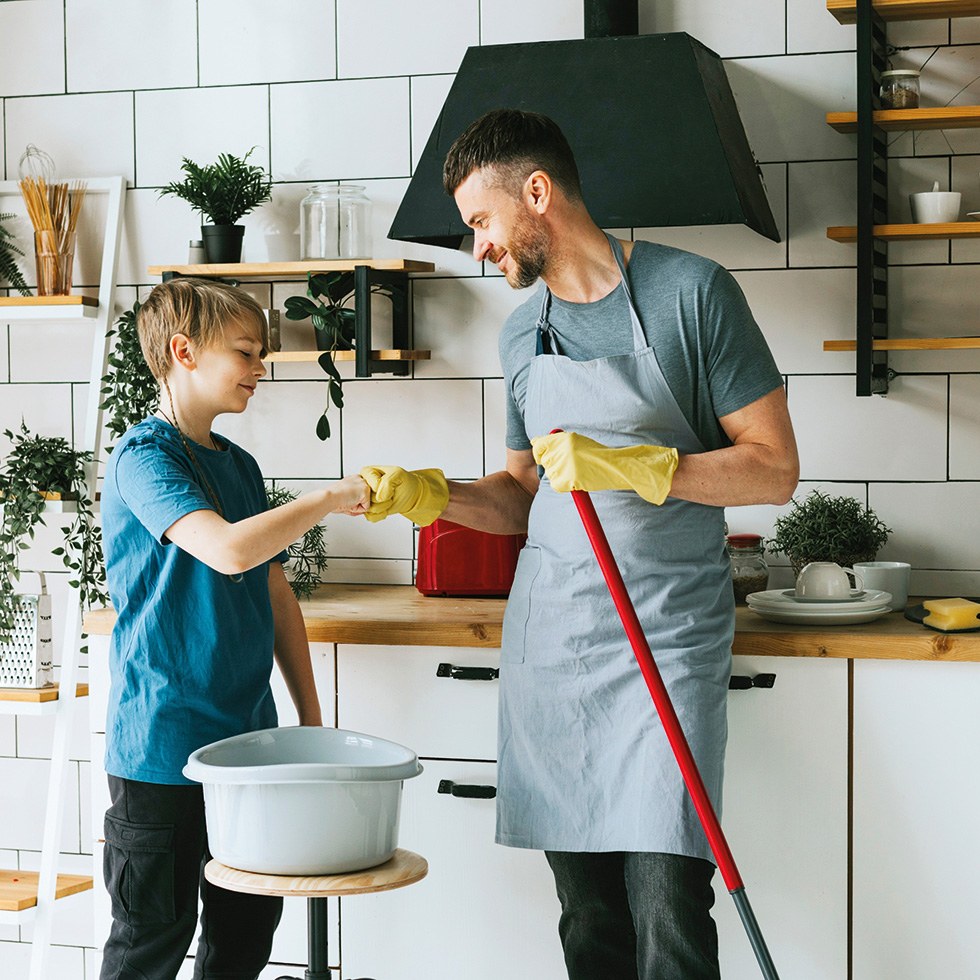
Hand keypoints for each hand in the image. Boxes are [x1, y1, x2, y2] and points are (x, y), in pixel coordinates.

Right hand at [331, 474, 371, 514]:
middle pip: (365, 498)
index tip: (346, 498)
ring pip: (366, 502)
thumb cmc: (332, 498)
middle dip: (356, 503)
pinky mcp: (365, 490)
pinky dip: (357, 509)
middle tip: (345, 500)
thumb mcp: (346, 496)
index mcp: (354, 479)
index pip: (361, 493)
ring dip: (357, 506)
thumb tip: (363, 509)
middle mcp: (359, 478)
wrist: (329, 498)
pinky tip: (349, 503)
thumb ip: (356, 499)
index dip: (355, 500)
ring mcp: (363, 483)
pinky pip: (366, 507)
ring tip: (347, 501)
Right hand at [359, 466, 448, 525]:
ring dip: (383, 506)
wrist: (412, 494)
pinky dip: (381, 514)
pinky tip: (387, 508)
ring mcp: (367, 498)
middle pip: (366, 497)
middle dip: (383, 498)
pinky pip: (371, 517)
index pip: (368, 485)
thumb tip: (379, 497)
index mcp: (368, 472)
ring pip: (368, 508)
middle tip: (390, 493)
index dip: (382, 487)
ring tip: (389, 499)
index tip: (390, 484)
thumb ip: (387, 482)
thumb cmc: (405, 482)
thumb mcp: (398, 474)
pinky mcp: (371, 509)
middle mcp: (365, 486)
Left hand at [530, 431, 677, 504]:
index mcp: (564, 439)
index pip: (539, 444)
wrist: (614, 466)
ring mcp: (565, 465)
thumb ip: (556, 441)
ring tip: (576, 472)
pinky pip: (555, 485)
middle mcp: (562, 450)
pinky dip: (563, 485)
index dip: (538, 451)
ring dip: (559, 475)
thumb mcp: (577, 441)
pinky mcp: (568, 480)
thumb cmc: (596, 453)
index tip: (542, 456)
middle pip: (544, 461)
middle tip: (569, 465)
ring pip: (550, 473)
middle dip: (552, 464)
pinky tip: (575, 481)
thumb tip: (535, 442)